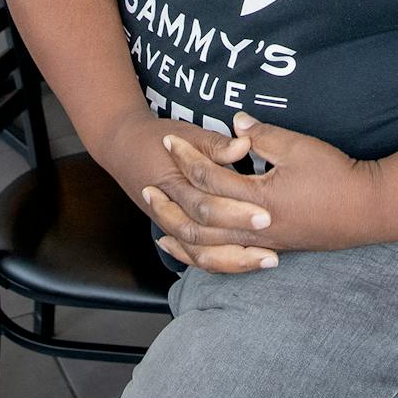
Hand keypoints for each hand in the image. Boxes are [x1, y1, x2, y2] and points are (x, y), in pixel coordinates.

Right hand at [96, 112, 278, 274]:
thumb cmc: (158, 137)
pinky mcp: (173, 232)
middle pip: (204, 232)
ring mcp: (168, 224)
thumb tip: (244, 145)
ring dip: (234, 259)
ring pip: (199, 252)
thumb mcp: (187, 133)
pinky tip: (244, 264)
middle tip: (274, 237)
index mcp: (173, 183)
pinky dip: (218, 263)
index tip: (267, 213)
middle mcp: (169, 209)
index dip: (236, 211)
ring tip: (269, 259)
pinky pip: (194, 256)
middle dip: (241, 238)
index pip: (205, 204)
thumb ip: (216, 144)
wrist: (123, 147)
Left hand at [144, 113, 389, 265]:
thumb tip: (236, 122)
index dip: (188, 157)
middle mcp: (256, 227)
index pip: (211, 178)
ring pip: (210, 247)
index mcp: (259, 199)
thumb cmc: (336, 176)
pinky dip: (204, 256)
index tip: (171, 139)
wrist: (369, 211)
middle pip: (201, 216)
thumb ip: (264, 134)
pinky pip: (228, 259)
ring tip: (158, 225)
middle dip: (173, 199)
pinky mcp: (271, 249)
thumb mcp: (299, 147)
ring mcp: (263, 243)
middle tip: (147, 183)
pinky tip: (192, 250)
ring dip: (181, 234)